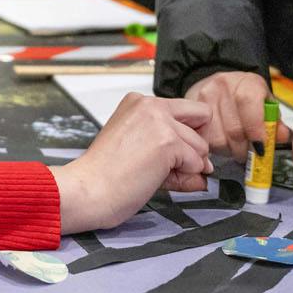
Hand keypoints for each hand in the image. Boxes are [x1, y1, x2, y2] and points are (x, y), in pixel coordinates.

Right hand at [52, 92, 212, 232]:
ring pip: (201, 146)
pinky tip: (160, 181)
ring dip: (189, 166)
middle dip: (195, 146)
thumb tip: (205, 168)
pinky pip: (196, 163)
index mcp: (139, 102)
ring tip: (160, 177)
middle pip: (201, 119)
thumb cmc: (104, 174)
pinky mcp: (168, 142)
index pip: (185, 110)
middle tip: (176, 167)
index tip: (175, 153)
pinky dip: (185, 177)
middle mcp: (151, 104)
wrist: (87, 190)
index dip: (186, 133)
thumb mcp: (138, 149)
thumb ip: (170, 150)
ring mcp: (160, 122)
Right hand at [185, 71, 289, 161]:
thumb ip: (275, 121)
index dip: (256, 130)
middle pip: (234, 129)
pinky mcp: (192, 110)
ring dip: (230, 151)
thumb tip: (283, 137)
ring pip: (219, 139)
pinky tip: (223, 143)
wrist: (219, 85)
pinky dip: (216, 148)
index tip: (261, 148)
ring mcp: (206, 97)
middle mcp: (224, 86)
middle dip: (245, 149)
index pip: (249, 103)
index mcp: (247, 82)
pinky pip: (205, 139)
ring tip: (235, 147)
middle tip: (250, 154)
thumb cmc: (245, 96)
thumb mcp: (265, 103)